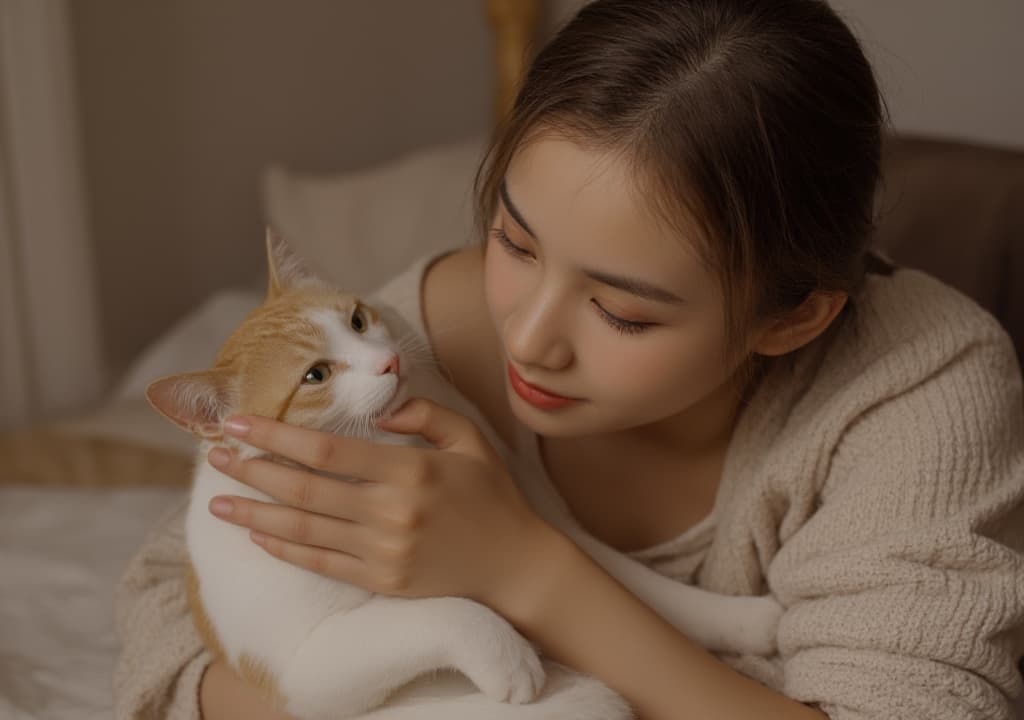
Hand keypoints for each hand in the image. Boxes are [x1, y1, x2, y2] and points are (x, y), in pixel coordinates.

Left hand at [205, 398, 555, 609]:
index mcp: (410, 470)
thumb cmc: (492, 497)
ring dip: (254, 512)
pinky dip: (285, 548)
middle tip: (216, 454)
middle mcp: (391, 512)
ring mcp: (384, 551)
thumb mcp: (470, 441)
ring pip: (303, 528)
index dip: (276, 436)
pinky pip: (321, 563)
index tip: (240, 423)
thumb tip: (377, 412)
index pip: (327, 451)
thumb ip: (426, 415)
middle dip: (252, 470)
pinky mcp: (382, 581)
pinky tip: (258, 533)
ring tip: (217, 500)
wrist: (516, 566)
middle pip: (304, 489)